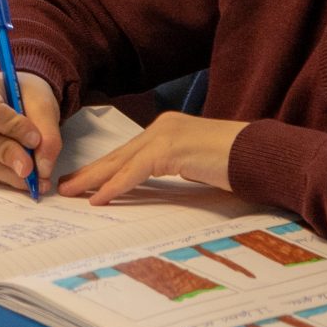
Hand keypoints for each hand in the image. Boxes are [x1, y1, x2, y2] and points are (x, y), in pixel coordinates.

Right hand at [0, 68, 62, 190]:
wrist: (9, 97)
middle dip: (8, 156)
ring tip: (33, 176)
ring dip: (7, 172)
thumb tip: (42, 168)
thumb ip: (47, 133)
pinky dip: (0, 176)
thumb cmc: (22, 94)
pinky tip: (16, 173)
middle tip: (33, 169)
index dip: (14, 130)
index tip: (35, 139)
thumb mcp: (42, 103)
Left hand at [57, 111, 248, 204]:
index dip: (104, 168)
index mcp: (167, 130)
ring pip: (121, 161)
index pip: (128, 152)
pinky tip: (101, 198)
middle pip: (118, 155)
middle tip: (65, 186)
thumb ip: (174, 170)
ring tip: (71, 192)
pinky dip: (117, 185)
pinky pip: (136, 171)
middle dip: (90, 173)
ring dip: (93, 179)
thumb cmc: (236, 163)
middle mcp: (162, 128)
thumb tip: (155, 189)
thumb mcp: (197, 166)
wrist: (261, 154)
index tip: (84, 182)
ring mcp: (166, 135)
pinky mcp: (172, 149)